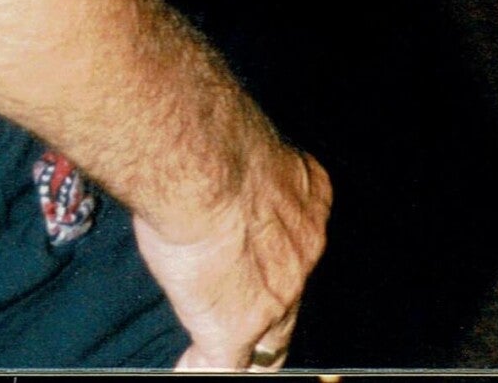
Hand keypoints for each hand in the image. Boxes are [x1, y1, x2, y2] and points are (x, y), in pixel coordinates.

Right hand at [133, 128, 331, 372]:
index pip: (300, 240)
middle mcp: (302, 250)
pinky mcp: (235, 328)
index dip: (279, 254)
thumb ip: (247, 166)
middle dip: (268, 304)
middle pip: (290, 294)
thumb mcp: (250, 141)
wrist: (204, 161)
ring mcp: (273, 297)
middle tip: (241, 308)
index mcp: (308, 197)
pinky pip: (224, 365)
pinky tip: (190, 364)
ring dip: (246, 346)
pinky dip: (201, 365)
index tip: (260, 257)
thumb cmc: (214, 136)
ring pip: (269, 340)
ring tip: (219, 353)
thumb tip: (222, 155)